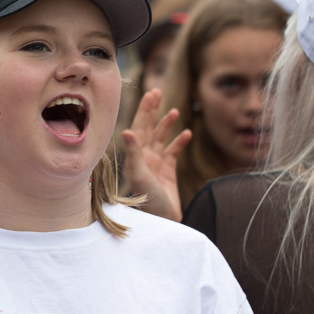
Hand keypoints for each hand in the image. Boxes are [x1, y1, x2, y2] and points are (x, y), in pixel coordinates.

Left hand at [121, 89, 187, 221]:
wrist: (160, 221)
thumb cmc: (147, 200)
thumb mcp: (138, 175)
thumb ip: (133, 153)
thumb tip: (127, 131)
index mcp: (136, 155)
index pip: (139, 126)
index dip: (144, 110)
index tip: (151, 93)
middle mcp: (143, 157)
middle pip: (148, 128)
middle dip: (152, 111)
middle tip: (157, 92)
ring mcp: (155, 164)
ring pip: (161, 139)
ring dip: (166, 125)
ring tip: (173, 111)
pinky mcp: (167, 173)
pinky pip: (173, 153)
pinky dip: (179, 143)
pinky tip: (186, 134)